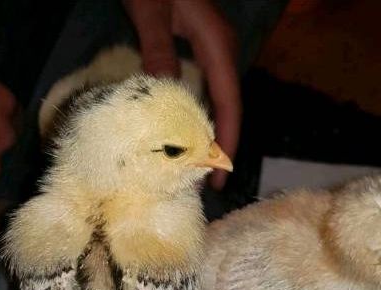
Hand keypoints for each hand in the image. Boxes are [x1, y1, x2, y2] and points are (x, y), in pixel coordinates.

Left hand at [124, 0, 240, 189]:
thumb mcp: (152, 12)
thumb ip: (159, 52)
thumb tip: (166, 101)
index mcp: (217, 46)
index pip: (229, 106)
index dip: (226, 144)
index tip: (218, 177)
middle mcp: (220, 51)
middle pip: (227, 108)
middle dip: (218, 146)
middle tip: (204, 181)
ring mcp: (210, 49)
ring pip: (216, 101)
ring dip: (207, 133)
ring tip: (195, 164)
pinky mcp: (196, 48)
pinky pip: (202, 91)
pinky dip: (195, 115)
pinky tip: (182, 130)